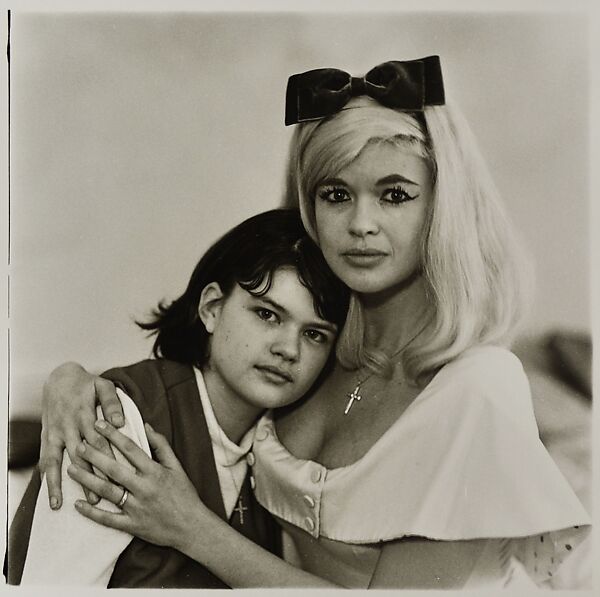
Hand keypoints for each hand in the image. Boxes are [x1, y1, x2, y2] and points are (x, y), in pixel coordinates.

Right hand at [39, 362, 124, 508]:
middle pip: (80, 456)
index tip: (117, 477)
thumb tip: (119, 422)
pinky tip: (49, 495)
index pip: (99, 441)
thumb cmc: (87, 385)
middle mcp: (69, 426)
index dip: (107, 459)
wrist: (60, 378)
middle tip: (98, 498)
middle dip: (88, 477)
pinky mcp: (47, 438)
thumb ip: (112, 403)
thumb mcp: (103, 385)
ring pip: (57, 461)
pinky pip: (45, 460)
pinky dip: (46, 478)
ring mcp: (56, 433)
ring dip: (59, 483)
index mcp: (86, 414)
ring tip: (61, 504)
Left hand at [69, 421, 205, 550]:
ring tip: (72, 469)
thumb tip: (146, 426)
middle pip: (114, 469)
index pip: (130, 448)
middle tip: (79, 444)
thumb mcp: (177, 466)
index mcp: (155, 471)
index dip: (113, 435)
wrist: (192, 526)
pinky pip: (108, 519)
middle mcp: (144, 488)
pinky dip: (92, 512)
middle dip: (94, 455)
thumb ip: (161, 445)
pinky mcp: (132, 525)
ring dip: (88, 480)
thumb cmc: (185, 494)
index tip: (99, 424)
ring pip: (108, 491)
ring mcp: (137, 507)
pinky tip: (78, 504)